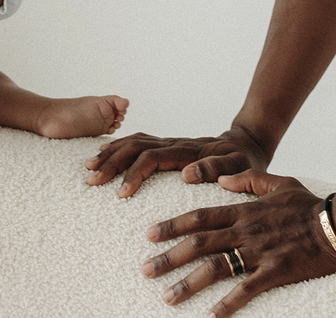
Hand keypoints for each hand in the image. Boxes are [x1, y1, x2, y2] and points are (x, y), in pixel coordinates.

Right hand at [84, 126, 271, 196]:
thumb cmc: (244, 160)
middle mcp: (174, 144)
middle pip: (135, 147)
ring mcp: (169, 143)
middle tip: (92, 180)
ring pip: (133, 142)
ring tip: (88, 166)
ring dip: (110, 153)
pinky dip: (118, 146)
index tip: (121, 193)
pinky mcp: (167, 146)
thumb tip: (187, 174)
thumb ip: (215, 168)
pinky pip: (138, 142)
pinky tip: (104, 153)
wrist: (246, 143)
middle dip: (111, 163)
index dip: (134, 174)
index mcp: (187, 151)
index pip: (152, 158)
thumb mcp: (238, 166)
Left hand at [142, 173, 335, 316]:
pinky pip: (246, 290)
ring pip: (216, 267)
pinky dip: (227, 304)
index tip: (149, 234)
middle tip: (145, 269)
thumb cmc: (310, 206)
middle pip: (199, 243)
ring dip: (188, 283)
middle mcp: (245, 231)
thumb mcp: (278, 183)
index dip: (172, 225)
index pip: (199, 217)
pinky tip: (210, 317)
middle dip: (169, 257)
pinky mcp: (274, 272)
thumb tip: (222, 180)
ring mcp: (258, 252)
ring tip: (167, 297)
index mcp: (243, 211)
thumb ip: (248, 180)